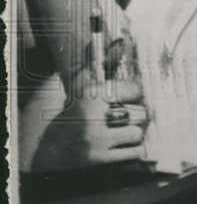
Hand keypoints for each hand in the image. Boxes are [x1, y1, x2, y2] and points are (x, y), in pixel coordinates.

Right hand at [30, 76, 147, 171]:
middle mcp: (92, 117)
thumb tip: (117, 44)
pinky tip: (128, 145)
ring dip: (136, 133)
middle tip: (135, 115)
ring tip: (129, 131)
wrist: (49, 151)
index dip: (137, 93)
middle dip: (139, 115)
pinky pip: (133, 151)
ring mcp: (96, 139)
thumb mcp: (80, 91)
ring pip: (136, 132)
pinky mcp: (98, 159)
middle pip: (138, 113)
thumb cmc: (70, 117)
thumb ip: (98, 68)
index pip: (133, 89)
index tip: (136, 96)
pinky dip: (135, 149)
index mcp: (89, 96)